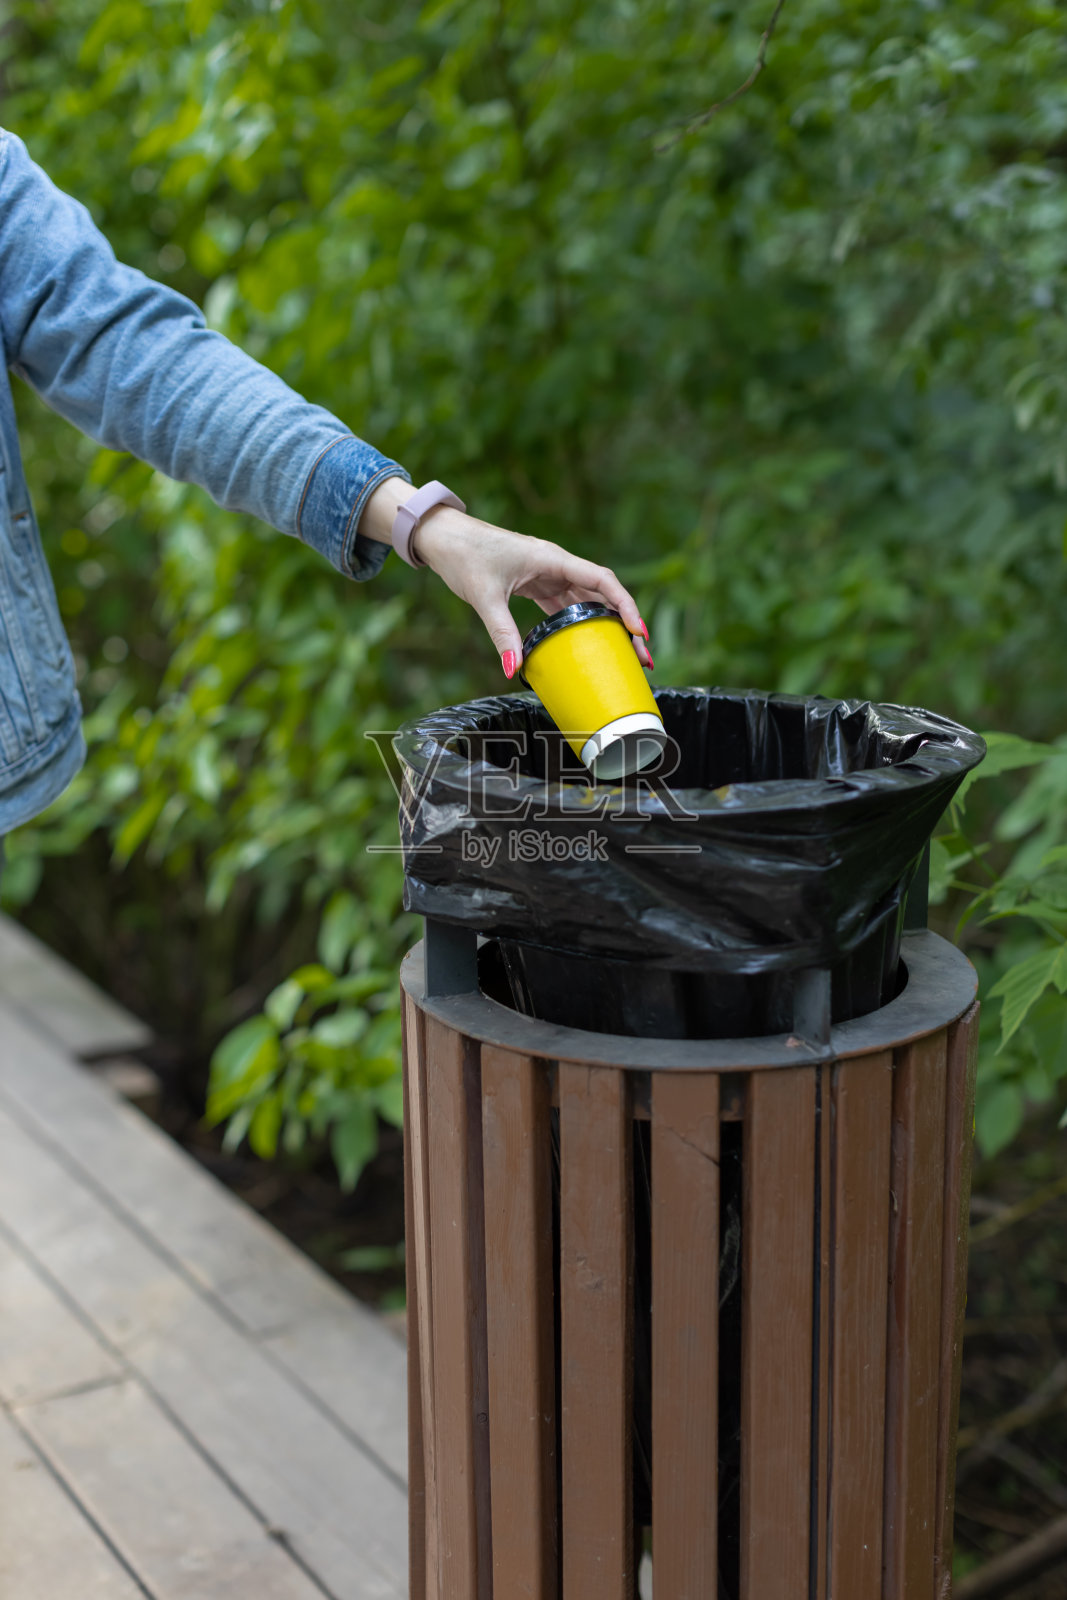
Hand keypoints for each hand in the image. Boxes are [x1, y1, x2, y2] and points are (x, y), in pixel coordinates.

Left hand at [359, 477, 652, 676]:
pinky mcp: (538, 583)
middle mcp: (557, 564)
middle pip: (602, 595)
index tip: (639, 632)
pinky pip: (568, 605)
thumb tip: (513, 670)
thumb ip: (502, 634)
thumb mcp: (484, 596)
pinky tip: (591, 645)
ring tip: (626, 656)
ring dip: (608, 626)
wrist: (444, 537)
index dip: (625, 606)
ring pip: (588, 601)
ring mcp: (549, 574)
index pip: (601, 580)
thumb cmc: (464, 554)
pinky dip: (581, 624)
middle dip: (626, 625)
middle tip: (642, 657)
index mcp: (552, 558)